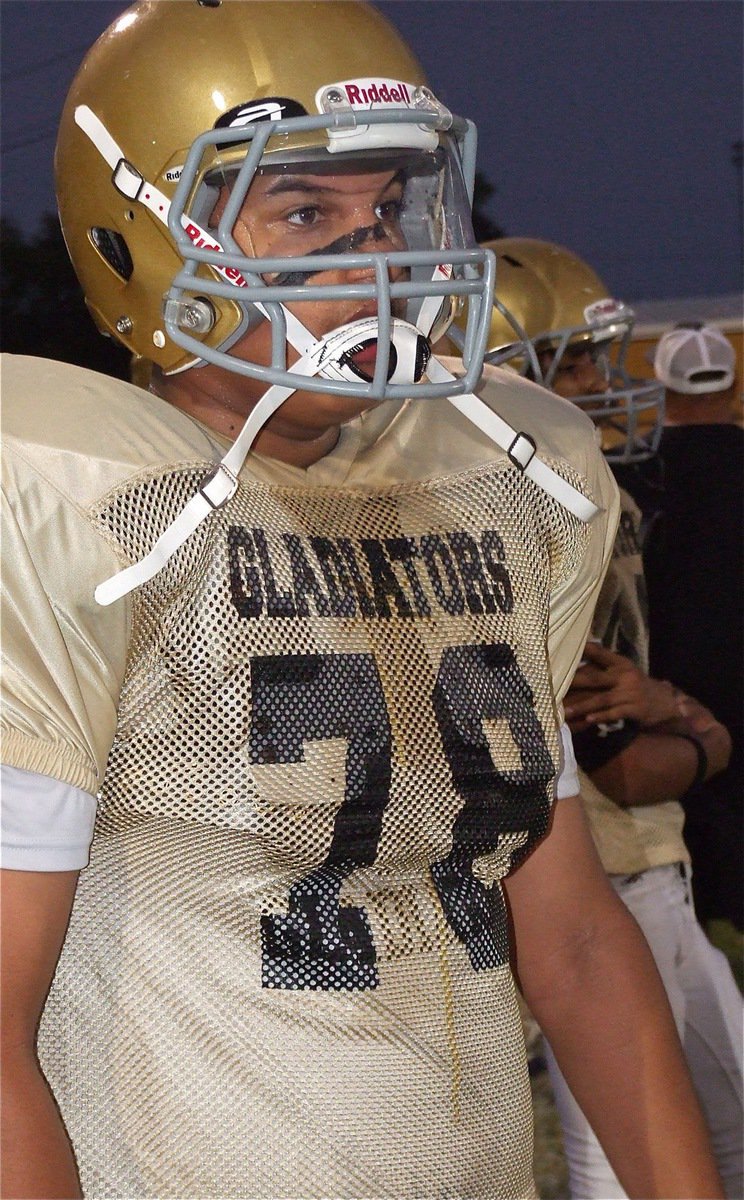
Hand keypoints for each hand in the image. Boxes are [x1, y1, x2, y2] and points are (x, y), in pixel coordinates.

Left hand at [564, 641, 680, 729]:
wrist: (667, 702)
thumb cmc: (637, 686)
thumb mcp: (626, 670)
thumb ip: (606, 664)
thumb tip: (580, 654)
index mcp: (621, 664)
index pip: (600, 653)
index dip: (584, 649)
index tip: (564, 647)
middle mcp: (624, 676)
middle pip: (594, 678)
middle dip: (574, 682)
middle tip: (554, 686)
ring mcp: (630, 693)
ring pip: (602, 699)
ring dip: (583, 706)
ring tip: (566, 711)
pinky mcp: (635, 709)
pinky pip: (615, 713)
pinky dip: (601, 716)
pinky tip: (589, 719)